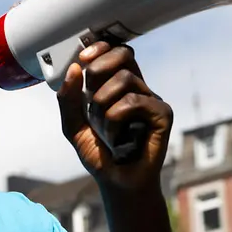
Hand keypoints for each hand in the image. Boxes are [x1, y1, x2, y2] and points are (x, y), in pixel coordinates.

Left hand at [56, 41, 172, 191]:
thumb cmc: (100, 154)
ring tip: (103, 128)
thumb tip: (73, 69)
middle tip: (88, 95)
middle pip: (124, 55)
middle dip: (99, 68)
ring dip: (102, 104)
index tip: (82, 58)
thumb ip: (68, 99)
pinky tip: (116, 138)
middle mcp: (138, 88)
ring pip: (124, 79)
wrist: (117, 183)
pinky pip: (134, 101)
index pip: (115, 52)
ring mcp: (151, 100)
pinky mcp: (163, 114)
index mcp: (119, 86)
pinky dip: (116, 119)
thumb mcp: (73, 125)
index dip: (101, 48)